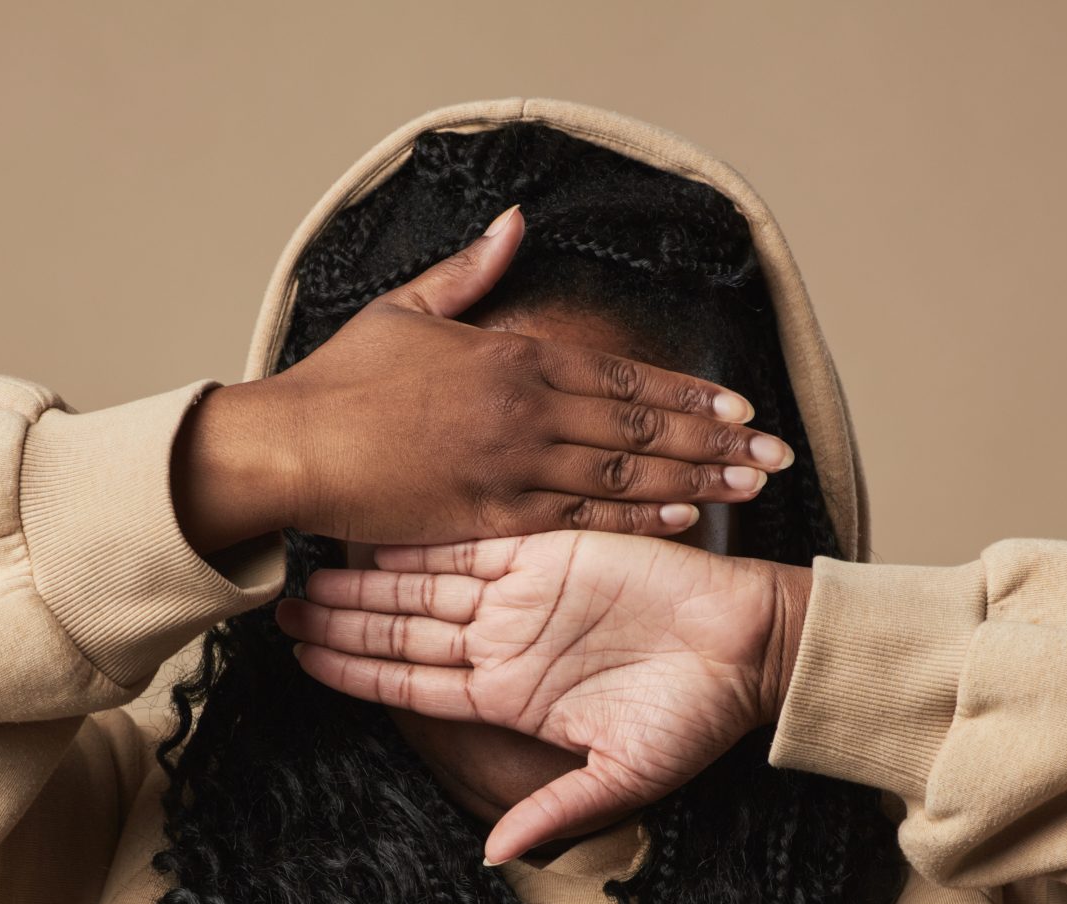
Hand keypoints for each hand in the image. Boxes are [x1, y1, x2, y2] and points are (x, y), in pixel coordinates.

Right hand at [171, 205, 797, 555]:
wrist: (292, 446)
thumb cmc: (340, 382)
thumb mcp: (407, 309)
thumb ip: (472, 272)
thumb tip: (515, 224)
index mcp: (513, 356)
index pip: (623, 374)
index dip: (688, 393)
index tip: (740, 406)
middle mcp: (526, 407)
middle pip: (641, 423)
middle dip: (715, 438)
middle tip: (775, 453)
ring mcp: (512, 462)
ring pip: (625, 470)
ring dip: (694, 478)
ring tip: (749, 485)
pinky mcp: (490, 513)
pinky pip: (580, 514)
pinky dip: (636, 515)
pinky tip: (684, 517)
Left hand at [275, 531, 813, 863]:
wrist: (752, 645)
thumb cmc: (697, 718)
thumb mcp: (623, 776)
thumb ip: (555, 809)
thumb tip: (495, 855)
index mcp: (509, 697)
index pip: (410, 684)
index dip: (354, 670)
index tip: (299, 657)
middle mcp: (503, 644)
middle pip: (401, 628)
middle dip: (340, 618)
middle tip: (279, 603)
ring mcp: (522, 594)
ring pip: (423, 581)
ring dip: (365, 573)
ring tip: (307, 560)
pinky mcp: (551, 547)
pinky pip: (473, 537)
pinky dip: (424, 531)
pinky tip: (374, 522)